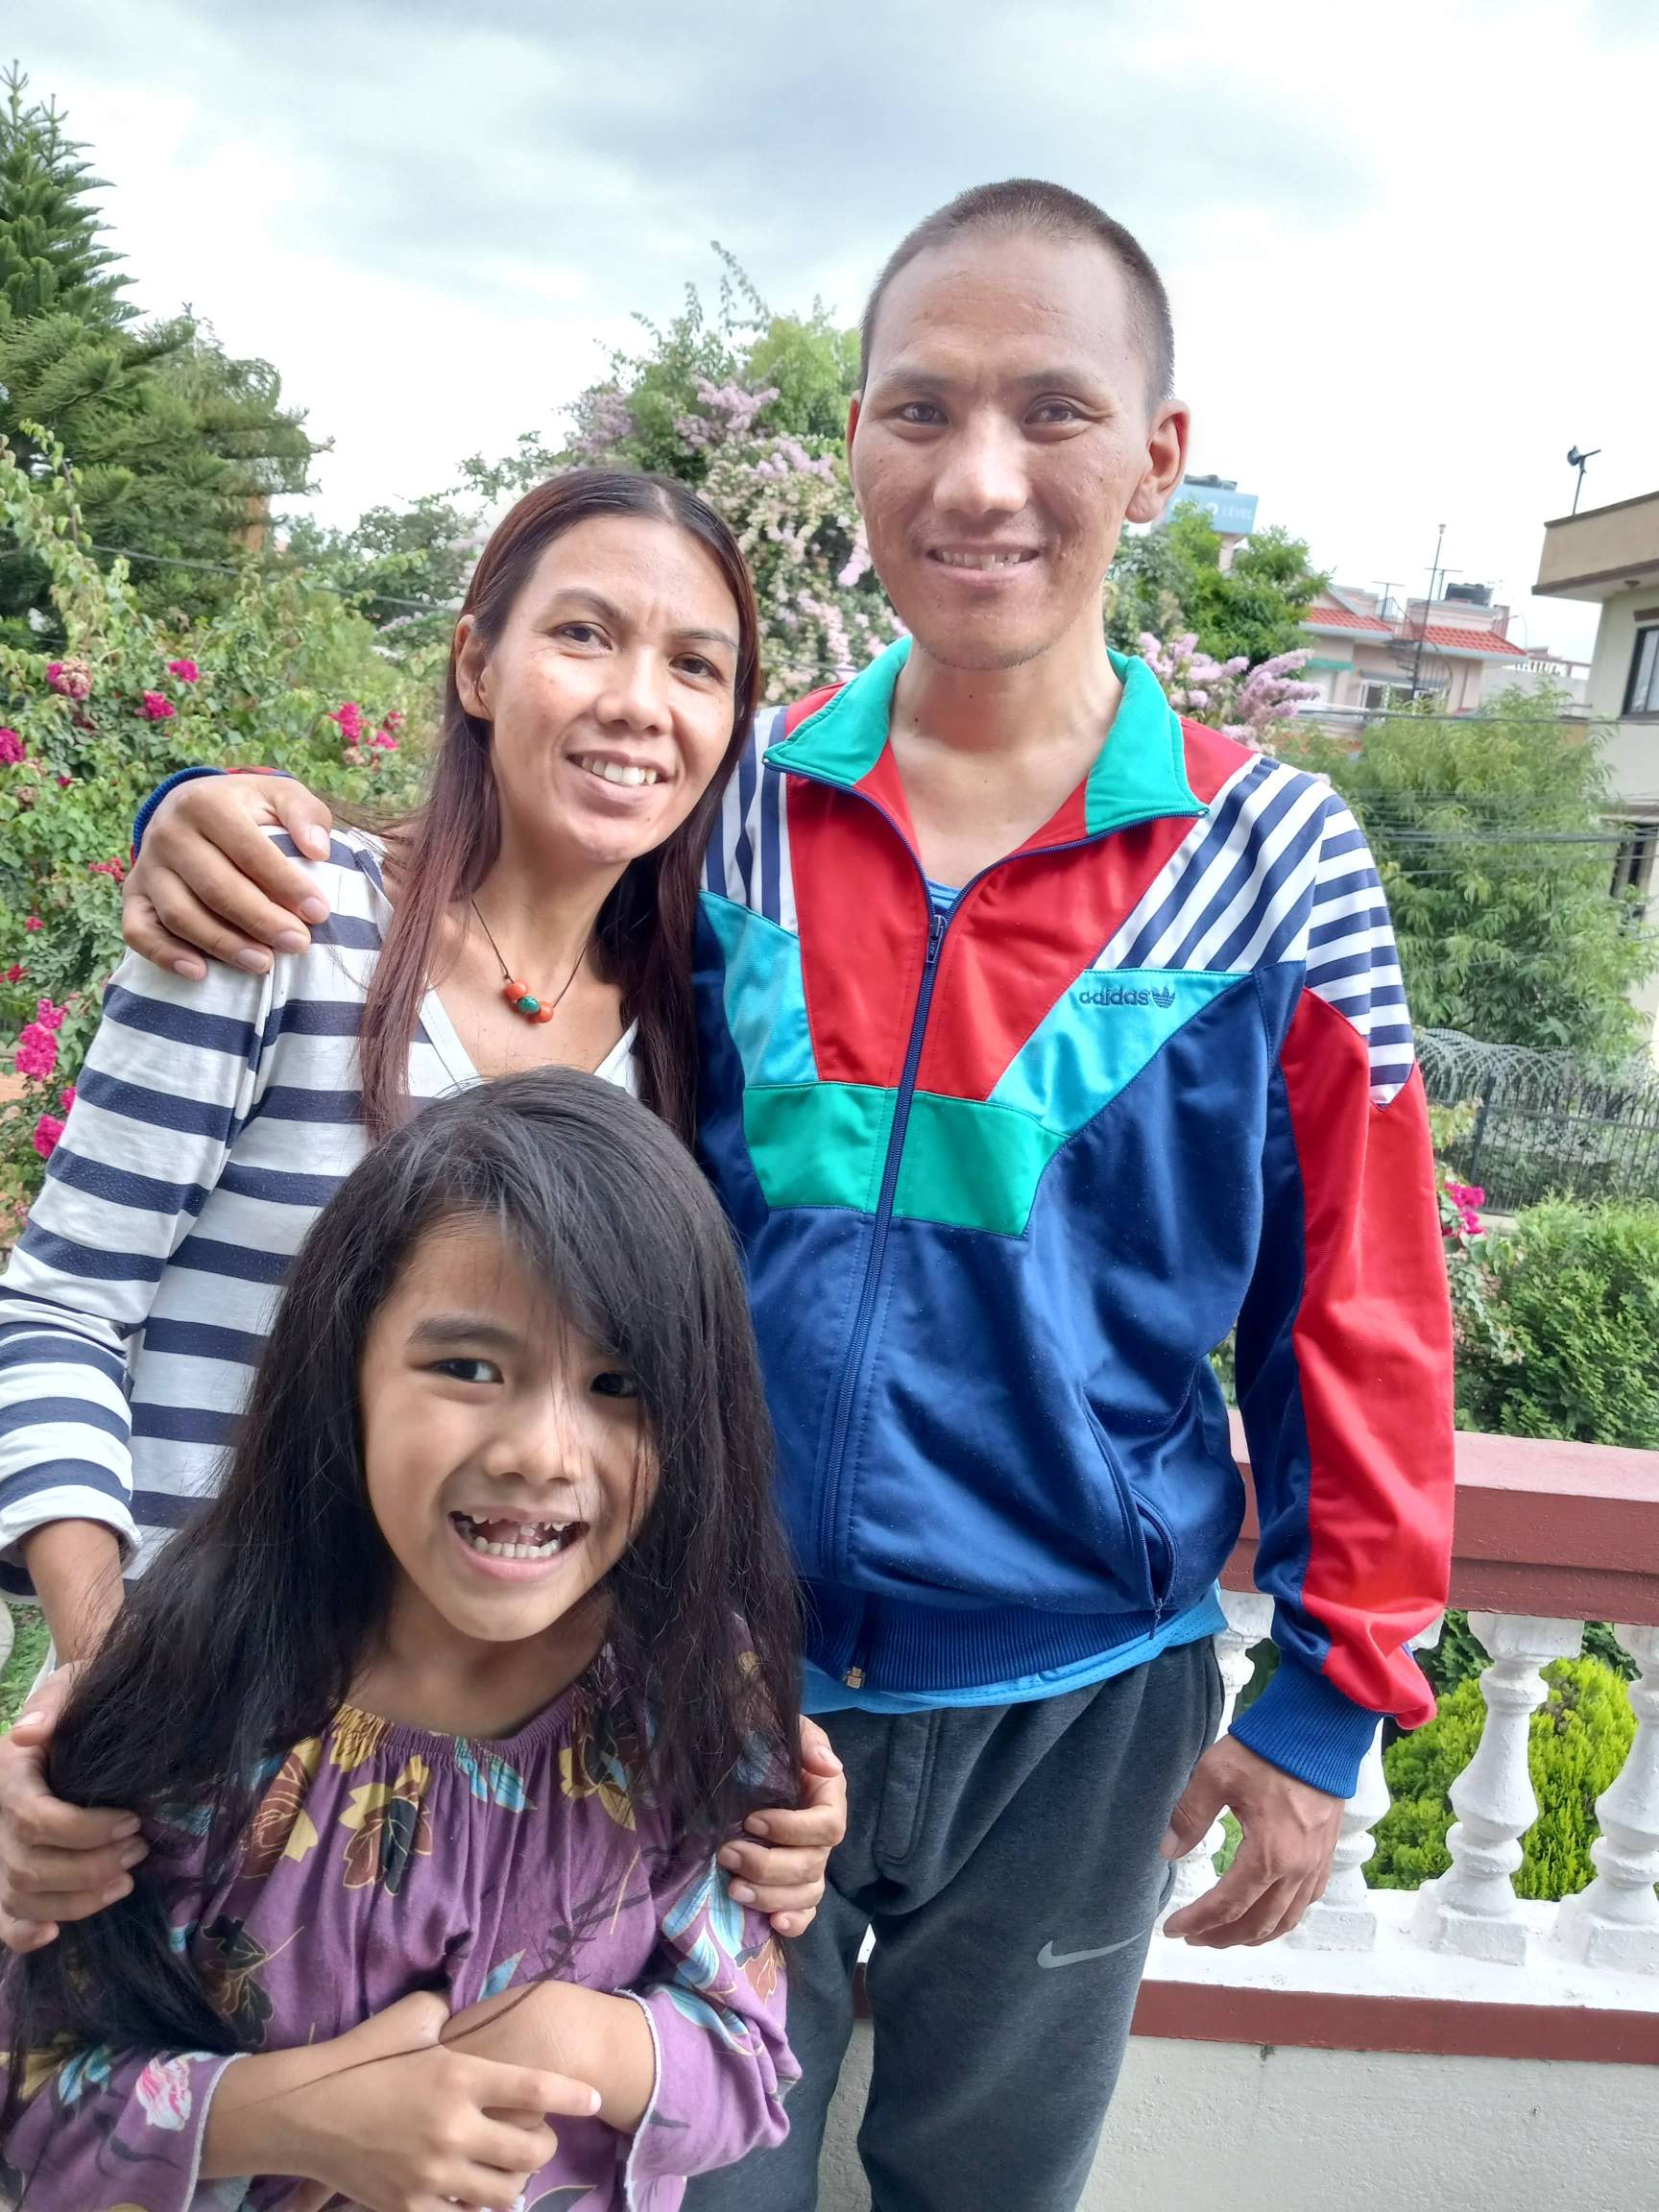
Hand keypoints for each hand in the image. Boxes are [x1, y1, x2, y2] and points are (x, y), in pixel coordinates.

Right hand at [0, 1665, 145, 1951]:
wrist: (69, 1724)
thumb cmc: (76, 1707)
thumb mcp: (70, 1688)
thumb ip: (54, 1702)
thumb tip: (30, 1731)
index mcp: (10, 1777)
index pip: (36, 1819)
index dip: (85, 1830)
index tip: (133, 1820)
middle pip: (31, 1866)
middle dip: (92, 1866)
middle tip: (141, 1850)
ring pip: (24, 1897)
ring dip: (78, 1900)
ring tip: (126, 1882)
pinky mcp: (4, 1882)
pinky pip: (3, 1922)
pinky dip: (24, 1935)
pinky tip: (55, 1934)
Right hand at [122, 772, 335, 978]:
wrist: (193, 808)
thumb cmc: (249, 809)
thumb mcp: (280, 796)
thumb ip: (305, 814)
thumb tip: (319, 851)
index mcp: (206, 803)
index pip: (249, 851)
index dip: (286, 885)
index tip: (319, 912)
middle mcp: (168, 833)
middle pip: (215, 887)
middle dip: (260, 920)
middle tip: (298, 944)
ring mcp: (147, 867)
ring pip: (180, 914)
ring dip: (222, 944)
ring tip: (264, 964)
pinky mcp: (133, 895)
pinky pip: (138, 931)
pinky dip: (164, 955)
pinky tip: (200, 973)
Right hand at [263, 1992, 600, 2211]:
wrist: (306, 2115)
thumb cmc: (362, 2060)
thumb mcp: (411, 2023)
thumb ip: (449, 2012)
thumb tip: (469, 2005)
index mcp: (458, 2075)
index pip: (534, 2088)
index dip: (573, 2096)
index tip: (596, 2099)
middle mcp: (453, 2127)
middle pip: (529, 2150)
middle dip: (545, 2146)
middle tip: (541, 2140)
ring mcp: (432, 2173)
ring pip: (503, 2194)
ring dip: (515, 2184)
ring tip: (509, 2171)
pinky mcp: (409, 2208)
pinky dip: (474, 2209)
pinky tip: (472, 2196)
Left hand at [717, 1714, 845, 1934]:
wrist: (742, 1753)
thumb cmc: (765, 1738)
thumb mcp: (786, 1728)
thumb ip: (807, 1740)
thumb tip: (827, 1765)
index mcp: (827, 1798)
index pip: (827, 1826)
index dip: (792, 1830)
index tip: (753, 1820)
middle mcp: (821, 1835)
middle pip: (812, 1865)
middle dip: (769, 1866)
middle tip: (727, 1853)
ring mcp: (809, 1862)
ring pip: (807, 1893)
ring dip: (772, 1897)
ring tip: (734, 1889)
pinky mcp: (793, 1883)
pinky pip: (805, 1912)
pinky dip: (794, 1922)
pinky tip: (774, 1924)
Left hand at [1159, 1733, 1342, 1946]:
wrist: (1320, 1731)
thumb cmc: (1266, 1751)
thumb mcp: (1216, 1775)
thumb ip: (1190, 1816)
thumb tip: (1168, 1851)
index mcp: (1268, 1855)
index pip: (1227, 1905)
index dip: (1197, 1921)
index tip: (1172, 1927)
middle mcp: (1296, 1870)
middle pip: (1257, 1924)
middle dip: (1221, 1937)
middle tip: (1193, 1937)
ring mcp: (1315, 1865)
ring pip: (1285, 1921)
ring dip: (1252, 1935)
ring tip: (1223, 1935)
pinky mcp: (1325, 1855)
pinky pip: (1306, 1903)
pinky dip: (1282, 1919)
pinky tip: (1266, 1914)